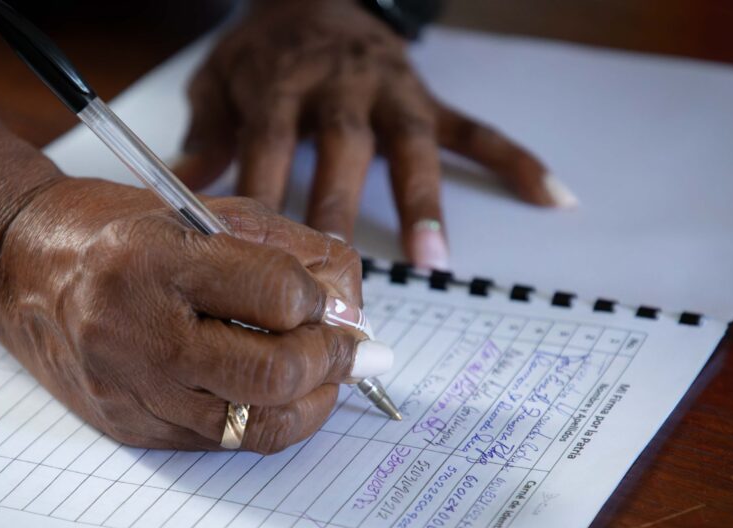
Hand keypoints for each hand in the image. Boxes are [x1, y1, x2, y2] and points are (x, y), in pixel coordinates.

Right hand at [0, 178, 390, 453]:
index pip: (276, 295)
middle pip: (270, 375)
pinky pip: (221, 441)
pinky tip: (278, 394)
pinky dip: (266, 419)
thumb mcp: (205, 211)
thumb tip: (350, 306)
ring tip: (324, 376)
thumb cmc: (115, 230)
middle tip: (351, 349)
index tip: (328, 299)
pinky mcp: (129, 426)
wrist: (20, 265)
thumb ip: (287, 252)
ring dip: (310, 403)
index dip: (322, 300)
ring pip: (253, 425)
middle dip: (330, 363)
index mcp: (156, 259)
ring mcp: (130, 389)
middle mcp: (136, 331)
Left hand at [173, 0, 575, 270]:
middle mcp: (341, 84)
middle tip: (343, 271)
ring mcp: (392, 90)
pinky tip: (551, 195)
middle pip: (343, 147)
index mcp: (283, 82)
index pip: (272, 142)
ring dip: (426, 200)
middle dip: (342, 206)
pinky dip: (514, 161)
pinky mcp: (429, 96)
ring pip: (412, 144)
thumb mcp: (220, 77)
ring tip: (436, 260)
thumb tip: (182, 188)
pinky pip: (475, 130)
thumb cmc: (264, 51)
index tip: (261, 255)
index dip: (268, 194)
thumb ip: (206, 132)